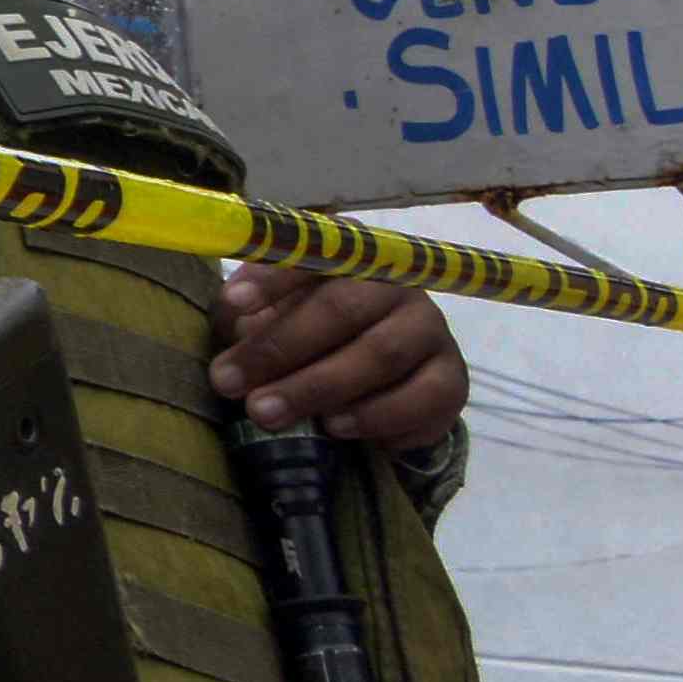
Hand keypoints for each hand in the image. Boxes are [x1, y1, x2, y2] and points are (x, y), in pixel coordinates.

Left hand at [212, 263, 467, 449]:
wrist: (388, 382)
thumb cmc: (315, 333)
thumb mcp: (273, 313)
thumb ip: (249, 312)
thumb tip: (232, 321)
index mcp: (350, 253)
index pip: (313, 253)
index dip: (272, 278)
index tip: (233, 303)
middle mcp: (398, 282)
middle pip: (342, 309)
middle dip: (281, 350)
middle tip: (230, 385)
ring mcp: (430, 330)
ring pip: (380, 355)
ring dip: (319, 388)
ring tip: (271, 413)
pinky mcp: (452, 379)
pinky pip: (421, 399)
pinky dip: (375, 417)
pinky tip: (336, 428)